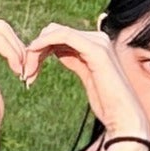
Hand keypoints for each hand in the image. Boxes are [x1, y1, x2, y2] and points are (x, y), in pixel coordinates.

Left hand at [23, 21, 149, 140]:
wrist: (124, 118)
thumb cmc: (108, 105)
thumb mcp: (87, 78)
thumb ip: (75, 61)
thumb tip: (58, 52)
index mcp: (95, 44)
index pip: (59, 37)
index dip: (40, 50)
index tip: (28, 73)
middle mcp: (97, 39)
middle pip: (55, 32)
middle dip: (36, 50)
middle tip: (25, 74)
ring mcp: (98, 42)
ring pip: (56, 32)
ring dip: (36, 50)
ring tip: (28, 72)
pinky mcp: (95, 49)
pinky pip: (63, 36)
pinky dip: (44, 43)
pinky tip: (33, 54)